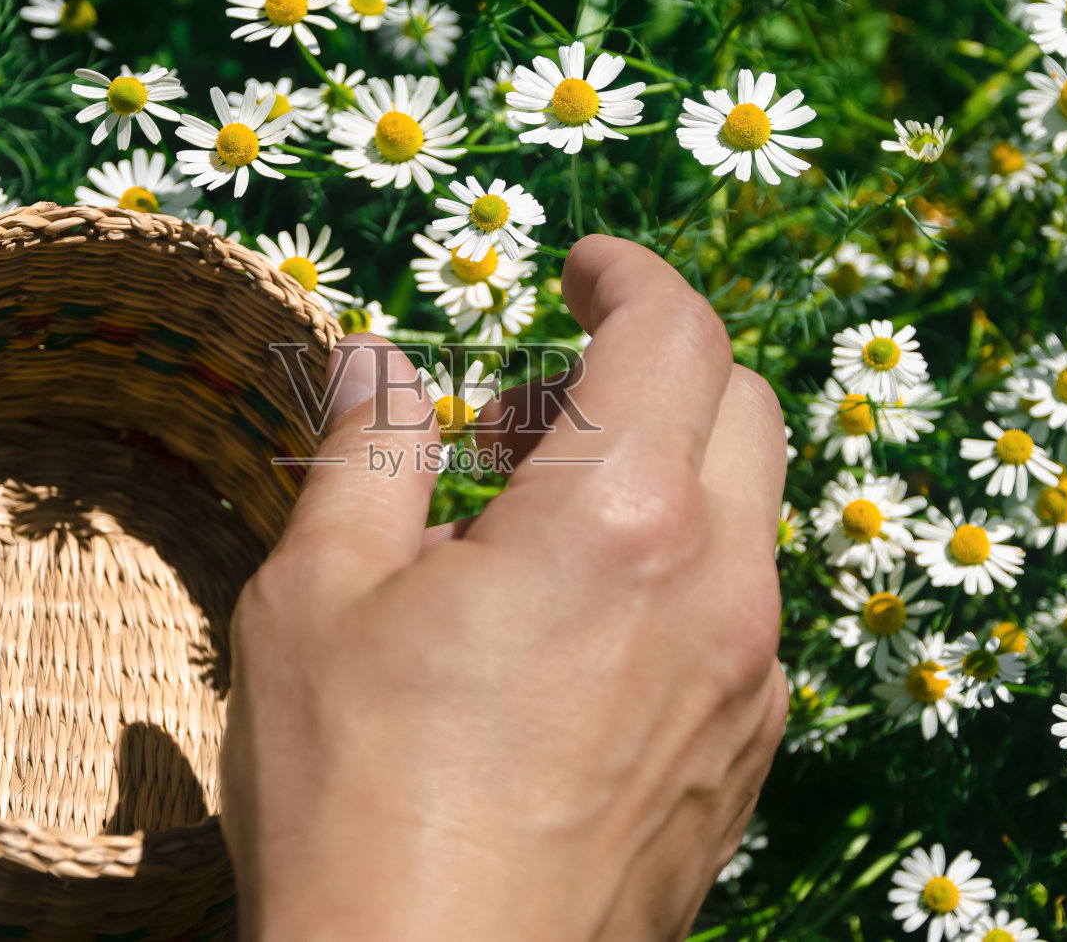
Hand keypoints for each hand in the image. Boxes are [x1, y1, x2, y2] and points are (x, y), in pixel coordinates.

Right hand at [219, 234, 787, 941]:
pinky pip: (741, 614)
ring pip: (747, 513)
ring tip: (531, 532)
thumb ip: (365, 454)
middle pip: (741, 405)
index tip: (581, 266)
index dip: (629, 274)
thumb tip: (378, 361)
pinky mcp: (746, 758)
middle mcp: (718, 588)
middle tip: (524, 417)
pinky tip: (575, 634)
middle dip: (649, 368)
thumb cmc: (357, 800)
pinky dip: (678, 569)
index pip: (676, 331)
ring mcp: (748, 681)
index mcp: (618, 520)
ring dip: (661, 474)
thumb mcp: (318, 600)